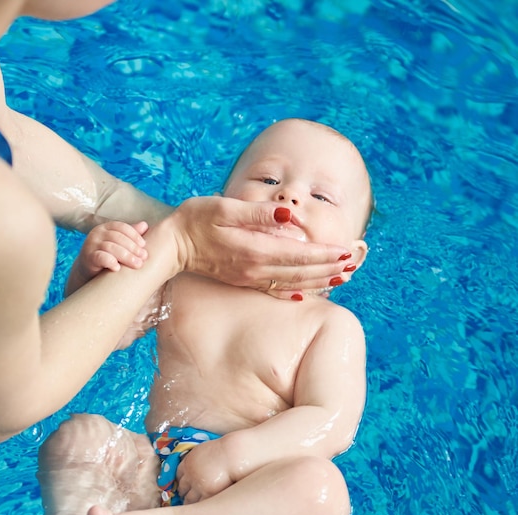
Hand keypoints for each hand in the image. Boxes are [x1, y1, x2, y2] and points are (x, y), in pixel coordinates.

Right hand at [66, 221, 148, 294]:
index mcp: (106, 227)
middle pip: (118, 237)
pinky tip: (118, 268)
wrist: (88, 270)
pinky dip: (110, 261)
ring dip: (127, 256)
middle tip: (144, 257)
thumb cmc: (107, 255)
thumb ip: (130, 235)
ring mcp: (91, 244)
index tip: (144, 245)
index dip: (134, 235)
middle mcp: (97, 233)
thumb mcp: (119, 244)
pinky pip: (100, 257)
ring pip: (111, 247)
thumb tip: (145, 225)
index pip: (122, 227)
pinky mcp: (88, 257)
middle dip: (133, 247)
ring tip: (138, 264)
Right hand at [168, 196, 352, 296]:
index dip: (325, 254)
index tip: (346, 252)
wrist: (173, 245)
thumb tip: (288, 216)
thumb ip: (257, 213)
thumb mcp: (224, 208)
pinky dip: (295, 291)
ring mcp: (249, 278)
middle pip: (300, 273)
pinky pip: (275, 290)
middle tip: (353, 266)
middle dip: (329, 269)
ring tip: (340, 278)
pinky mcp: (243, 281)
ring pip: (291, 283)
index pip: (299, 255)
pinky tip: (307, 293)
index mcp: (254, 249)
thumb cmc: (196, 220)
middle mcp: (255, 268)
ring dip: (318, 281)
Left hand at [175, 438, 232, 503]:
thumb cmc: (223, 450)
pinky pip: (199, 503)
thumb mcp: (204, 450)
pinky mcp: (207, 493)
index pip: (178, 474)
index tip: (183, 485)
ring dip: (189, 502)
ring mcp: (198, 485)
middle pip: (182, 488)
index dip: (180, 480)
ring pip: (188, 498)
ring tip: (192, 507)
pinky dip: (199, 507)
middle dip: (183, 493)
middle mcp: (190, 475)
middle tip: (185, 498)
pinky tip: (201, 509)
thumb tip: (198, 465)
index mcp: (188, 462)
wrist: (232, 454)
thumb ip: (197, 459)